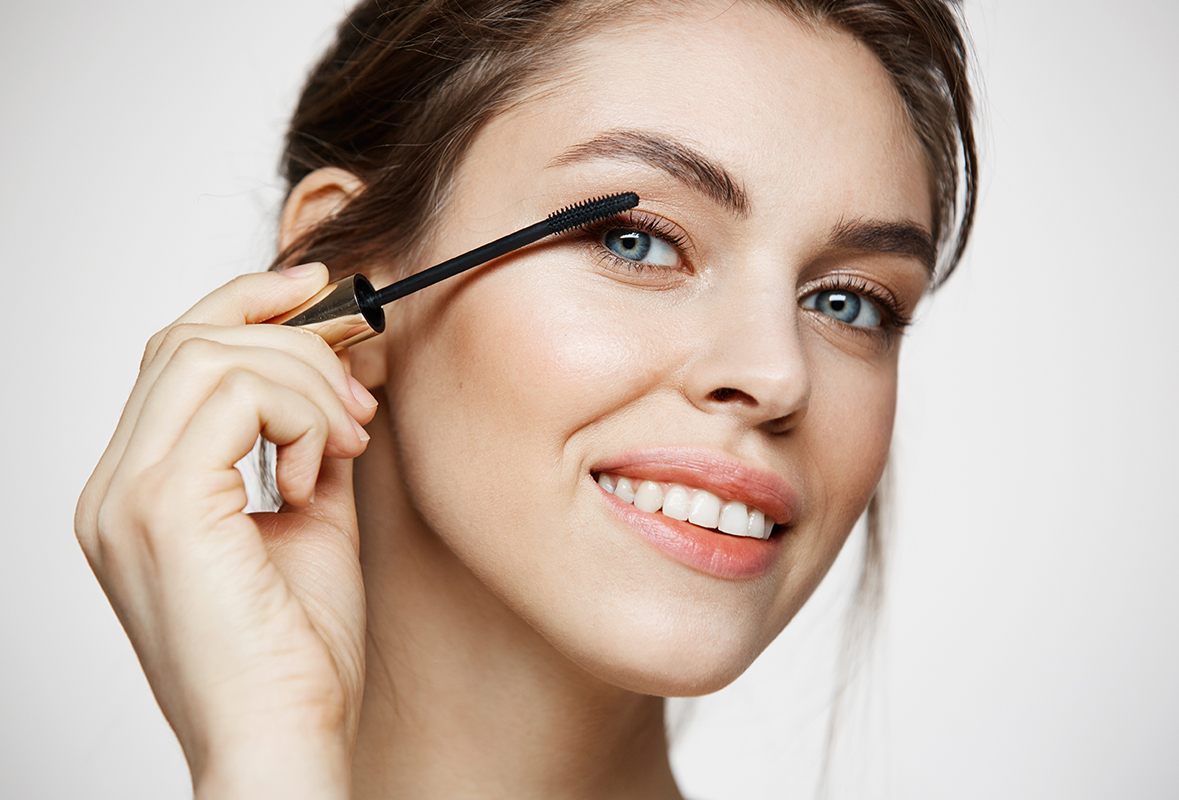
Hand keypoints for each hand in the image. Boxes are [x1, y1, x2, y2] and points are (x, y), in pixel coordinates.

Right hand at [75, 264, 377, 798]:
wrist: (284, 743)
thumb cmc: (298, 655)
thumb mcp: (313, 524)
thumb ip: (311, 445)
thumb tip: (341, 374)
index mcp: (138, 490)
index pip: (175, 356)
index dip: (248, 304)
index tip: (322, 291)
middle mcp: (112, 487)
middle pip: (187, 338)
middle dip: (290, 333)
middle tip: (361, 378)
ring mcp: (125, 496)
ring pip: (210, 353)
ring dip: (305, 382)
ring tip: (351, 441)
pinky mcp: (160, 508)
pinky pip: (233, 396)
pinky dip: (300, 417)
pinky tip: (325, 472)